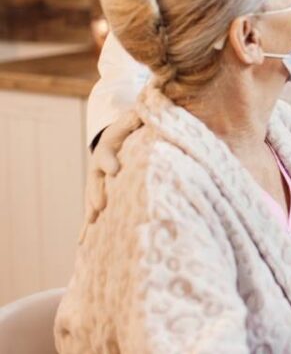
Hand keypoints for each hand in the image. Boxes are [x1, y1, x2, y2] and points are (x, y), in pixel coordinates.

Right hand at [81, 111, 141, 236]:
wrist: (114, 138)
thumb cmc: (127, 130)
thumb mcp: (130, 120)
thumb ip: (135, 118)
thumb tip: (142, 111)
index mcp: (107, 148)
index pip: (107, 155)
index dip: (110, 162)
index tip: (116, 170)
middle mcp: (98, 168)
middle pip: (95, 182)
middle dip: (97, 194)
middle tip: (100, 206)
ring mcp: (96, 184)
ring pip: (91, 199)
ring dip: (91, 212)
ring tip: (91, 224)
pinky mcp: (97, 196)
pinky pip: (91, 212)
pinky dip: (87, 228)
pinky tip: (84, 243)